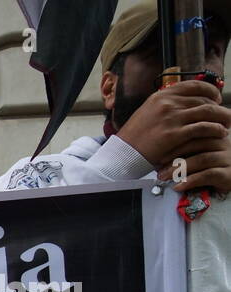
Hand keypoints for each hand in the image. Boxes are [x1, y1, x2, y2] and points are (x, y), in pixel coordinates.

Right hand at [116, 79, 230, 167]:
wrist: (123, 153)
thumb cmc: (135, 136)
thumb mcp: (148, 111)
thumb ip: (167, 104)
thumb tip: (187, 100)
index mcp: (161, 95)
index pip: (194, 86)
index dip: (210, 91)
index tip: (216, 99)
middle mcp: (168, 103)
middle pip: (204, 100)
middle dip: (219, 108)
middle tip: (225, 115)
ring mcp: (171, 118)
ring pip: (208, 112)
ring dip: (222, 118)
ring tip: (227, 124)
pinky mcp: (175, 134)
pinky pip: (204, 127)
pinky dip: (216, 129)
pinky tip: (220, 133)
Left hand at [160, 139, 230, 193]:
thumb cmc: (214, 165)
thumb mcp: (201, 153)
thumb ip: (187, 149)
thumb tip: (159, 155)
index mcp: (214, 134)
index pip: (193, 132)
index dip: (173, 143)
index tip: (157, 152)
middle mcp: (223, 143)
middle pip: (196, 144)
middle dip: (173, 156)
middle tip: (157, 167)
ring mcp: (227, 157)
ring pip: (201, 159)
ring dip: (179, 169)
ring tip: (164, 177)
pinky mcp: (229, 173)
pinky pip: (208, 175)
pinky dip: (191, 180)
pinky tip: (179, 186)